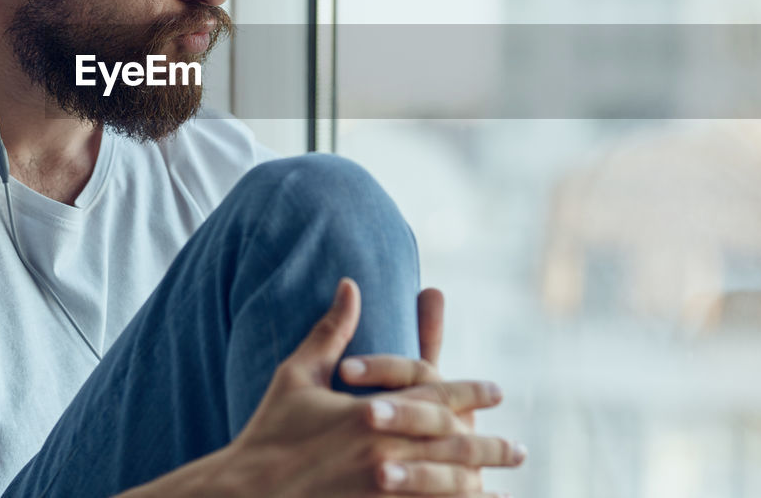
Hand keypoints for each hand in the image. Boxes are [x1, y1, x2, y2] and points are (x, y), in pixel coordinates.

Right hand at [218, 278, 522, 496]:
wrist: (245, 492)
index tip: (496, 392)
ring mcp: (383, 489)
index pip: (437, 394)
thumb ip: (331, 331)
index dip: (471, 393)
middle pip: (454, 443)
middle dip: (488, 446)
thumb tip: (350, 285)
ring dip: (478, 482)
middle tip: (515, 449)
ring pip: (448, 483)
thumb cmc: (269, 432)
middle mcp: (385, 449)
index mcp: (371, 411)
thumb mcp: (297, 376)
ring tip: (500, 486)